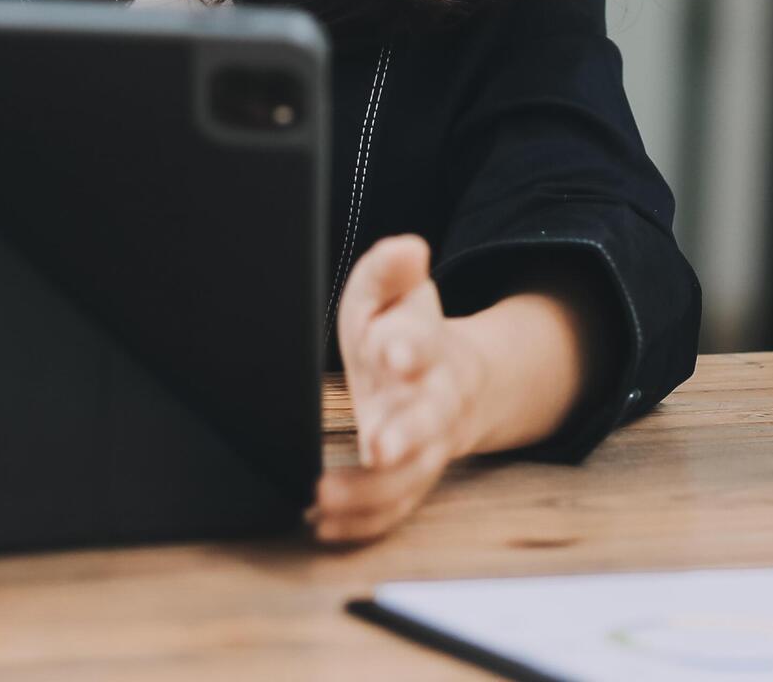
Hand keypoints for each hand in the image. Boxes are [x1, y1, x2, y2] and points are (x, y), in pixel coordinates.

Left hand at [311, 234, 485, 543]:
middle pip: (429, 421)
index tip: (391, 353)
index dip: (409, 347)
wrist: (451, 381)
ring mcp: (426, 449)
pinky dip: (360, 523)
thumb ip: (390, 272)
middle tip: (379, 446)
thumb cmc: (400, 333)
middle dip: (407, 434)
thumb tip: (408, 247)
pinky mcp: (410, 482)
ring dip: (371, 492)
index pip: (422, 343)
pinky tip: (322, 524)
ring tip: (321, 497)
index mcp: (428, 348)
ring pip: (411, 479)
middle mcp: (435, 402)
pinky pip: (392, 511)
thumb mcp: (391, 294)